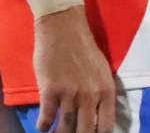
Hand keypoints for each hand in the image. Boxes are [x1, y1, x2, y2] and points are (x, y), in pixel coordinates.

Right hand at [33, 5, 116, 131]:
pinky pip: (46, 118)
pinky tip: (42, 126)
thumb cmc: (83, 48)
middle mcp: (91, 95)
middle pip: (85, 131)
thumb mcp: (102, 71)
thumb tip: (98, 116)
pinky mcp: (50, 90)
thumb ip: (101, 93)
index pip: (106, 126)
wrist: (63, 28)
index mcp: (106, 90)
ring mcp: (70, 94)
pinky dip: (43, 126)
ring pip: (65, 128)